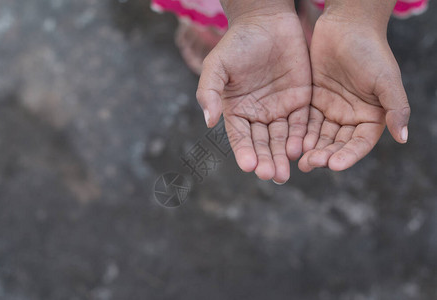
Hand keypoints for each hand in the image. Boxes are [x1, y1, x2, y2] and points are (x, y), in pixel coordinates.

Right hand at [197, 11, 310, 182]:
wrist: (266, 21)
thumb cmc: (237, 43)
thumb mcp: (217, 65)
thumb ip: (209, 91)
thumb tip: (208, 121)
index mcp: (237, 111)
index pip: (240, 137)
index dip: (244, 152)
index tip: (249, 166)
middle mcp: (258, 115)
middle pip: (263, 143)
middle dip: (266, 160)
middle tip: (270, 175)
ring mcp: (280, 109)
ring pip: (282, 139)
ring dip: (283, 156)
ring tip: (284, 173)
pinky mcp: (300, 101)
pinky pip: (302, 124)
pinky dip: (300, 138)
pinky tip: (299, 150)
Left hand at [299, 15, 410, 172]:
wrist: (347, 26)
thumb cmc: (371, 51)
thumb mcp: (387, 79)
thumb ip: (396, 108)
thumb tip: (403, 137)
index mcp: (370, 117)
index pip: (359, 143)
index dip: (348, 155)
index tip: (334, 165)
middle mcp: (349, 117)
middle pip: (336, 143)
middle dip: (325, 155)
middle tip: (310, 164)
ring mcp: (329, 110)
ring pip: (319, 135)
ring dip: (310, 148)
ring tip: (300, 160)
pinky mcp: (312, 102)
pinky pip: (305, 121)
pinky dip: (299, 133)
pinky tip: (291, 142)